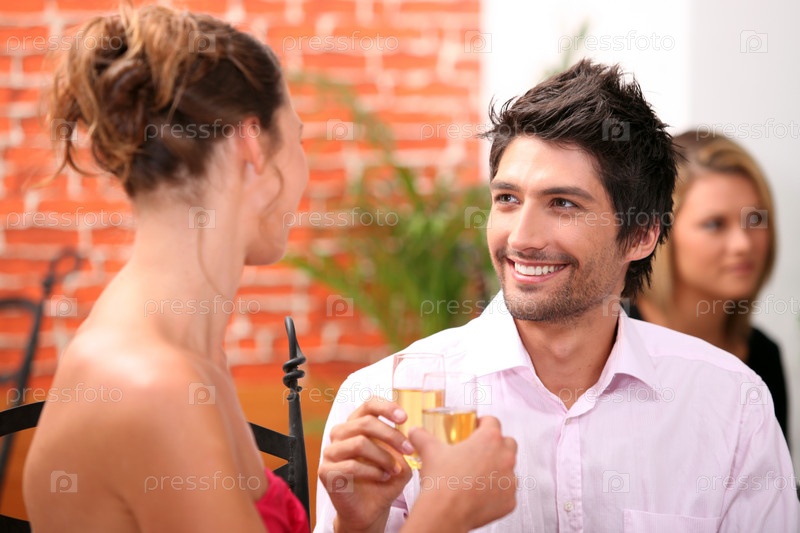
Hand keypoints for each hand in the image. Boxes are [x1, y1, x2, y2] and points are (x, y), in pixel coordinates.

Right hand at [319, 397, 413, 532]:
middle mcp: (341, 434)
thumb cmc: (384, 480)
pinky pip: (351, 465)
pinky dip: (372, 471)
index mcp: (357, 424)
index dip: (387, 407)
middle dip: (392, 435)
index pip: (368, 405)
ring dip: (383, 457)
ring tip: (394, 469)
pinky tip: (383, 477)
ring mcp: (331, 451)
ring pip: (359, 443)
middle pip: (366, 422)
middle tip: (409, 449)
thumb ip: (403, 444)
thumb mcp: (399, 459)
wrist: (370, 510)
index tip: (404, 418)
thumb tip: (412, 433)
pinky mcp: (326, 471)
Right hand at [405, 416, 516, 531]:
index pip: (493, 422)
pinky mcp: (510, 501)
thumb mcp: (429, 450)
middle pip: (507, 443)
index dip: (483, 423)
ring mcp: (510, 480)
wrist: (445, 513)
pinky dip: (497, 492)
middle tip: (479, 451)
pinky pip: (507, 492)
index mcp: (489, 439)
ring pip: (509, 469)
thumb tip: (415, 431)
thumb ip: (422, 436)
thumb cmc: (441, 481)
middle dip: (496, 445)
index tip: (476, 427)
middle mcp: (505, 457)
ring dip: (498, 469)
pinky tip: (481, 493)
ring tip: (478, 475)